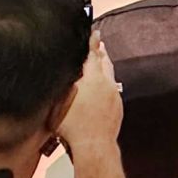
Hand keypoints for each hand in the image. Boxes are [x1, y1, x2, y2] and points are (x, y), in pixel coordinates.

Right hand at [58, 35, 124, 153]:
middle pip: (105, 62)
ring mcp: (114, 95)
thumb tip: (65, 74)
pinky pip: (112, 89)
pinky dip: (107, 85)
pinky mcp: (118, 106)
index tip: (95, 32)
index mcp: (92, 78)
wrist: (94, 145)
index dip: (93, 42)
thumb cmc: (73, 126)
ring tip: (99, 64)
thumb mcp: (60, 102)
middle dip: (101, 53)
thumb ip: (64, 84)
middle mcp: (106, 83)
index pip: (92, 55)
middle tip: (99, 44)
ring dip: (104, 68)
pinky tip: (101, 90)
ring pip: (110, 76)